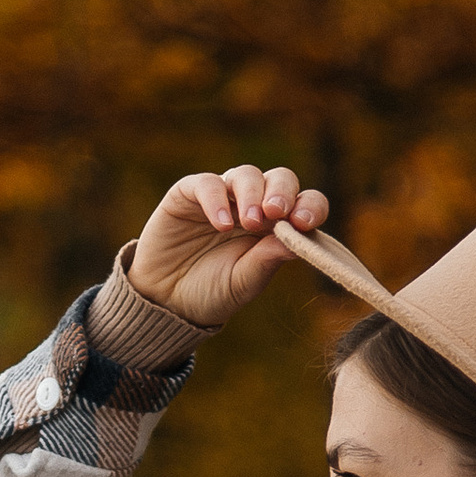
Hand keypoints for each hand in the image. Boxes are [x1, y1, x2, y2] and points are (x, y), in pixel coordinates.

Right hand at [129, 164, 330, 327]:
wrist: (165, 301)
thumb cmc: (210, 292)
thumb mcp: (244, 282)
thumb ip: (268, 260)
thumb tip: (301, 239)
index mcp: (276, 226)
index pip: (304, 204)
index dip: (310, 207)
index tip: (304, 224)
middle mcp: (253, 205)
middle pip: (280, 179)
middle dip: (283, 192)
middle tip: (277, 214)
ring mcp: (223, 197)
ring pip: (246, 175)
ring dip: (252, 194)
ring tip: (250, 221)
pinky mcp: (188, 194)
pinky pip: (207, 184)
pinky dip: (216, 200)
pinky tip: (221, 224)